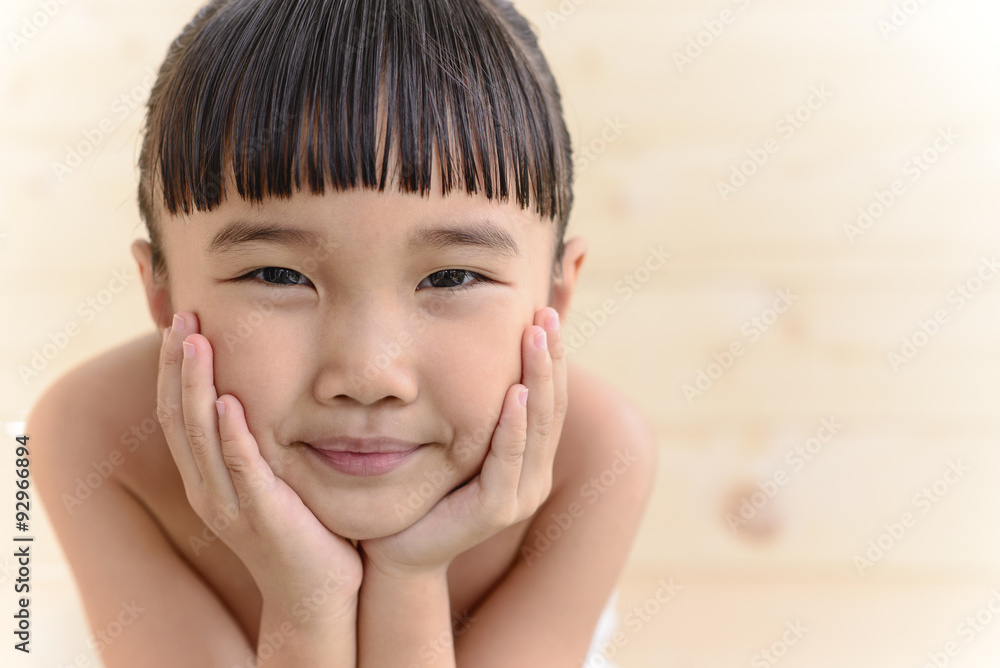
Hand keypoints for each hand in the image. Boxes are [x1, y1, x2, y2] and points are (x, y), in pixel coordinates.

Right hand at [157, 311, 362, 618]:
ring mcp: (229, 504)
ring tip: (196, 340)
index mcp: (206, 479)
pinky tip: (228, 401)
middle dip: (179, 365)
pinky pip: (241, 468)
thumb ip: (260, 442)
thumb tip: (263, 393)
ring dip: (197, 386)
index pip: (179, 415)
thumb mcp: (272, 479)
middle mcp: (207, 489)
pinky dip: (231, 434)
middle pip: (179, 417)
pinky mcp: (261, 515)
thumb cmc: (303, 529)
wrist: (316, 593)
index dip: (177, 369)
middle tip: (183, 317)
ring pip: (199, 436)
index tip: (183, 324)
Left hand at [359, 306, 566, 578]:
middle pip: (550, 406)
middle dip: (550, 358)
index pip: (547, 399)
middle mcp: (532, 475)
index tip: (545, 313)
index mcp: (528, 457)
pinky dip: (514, 425)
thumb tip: (468, 350)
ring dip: (538, 379)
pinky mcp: (497, 511)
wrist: (395, 552)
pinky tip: (514, 392)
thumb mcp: (451, 440)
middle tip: (547, 314)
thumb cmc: (420, 490)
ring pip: (537, 427)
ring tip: (537, 338)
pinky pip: (509, 460)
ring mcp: (519, 495)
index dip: (550, 357)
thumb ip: (470, 409)